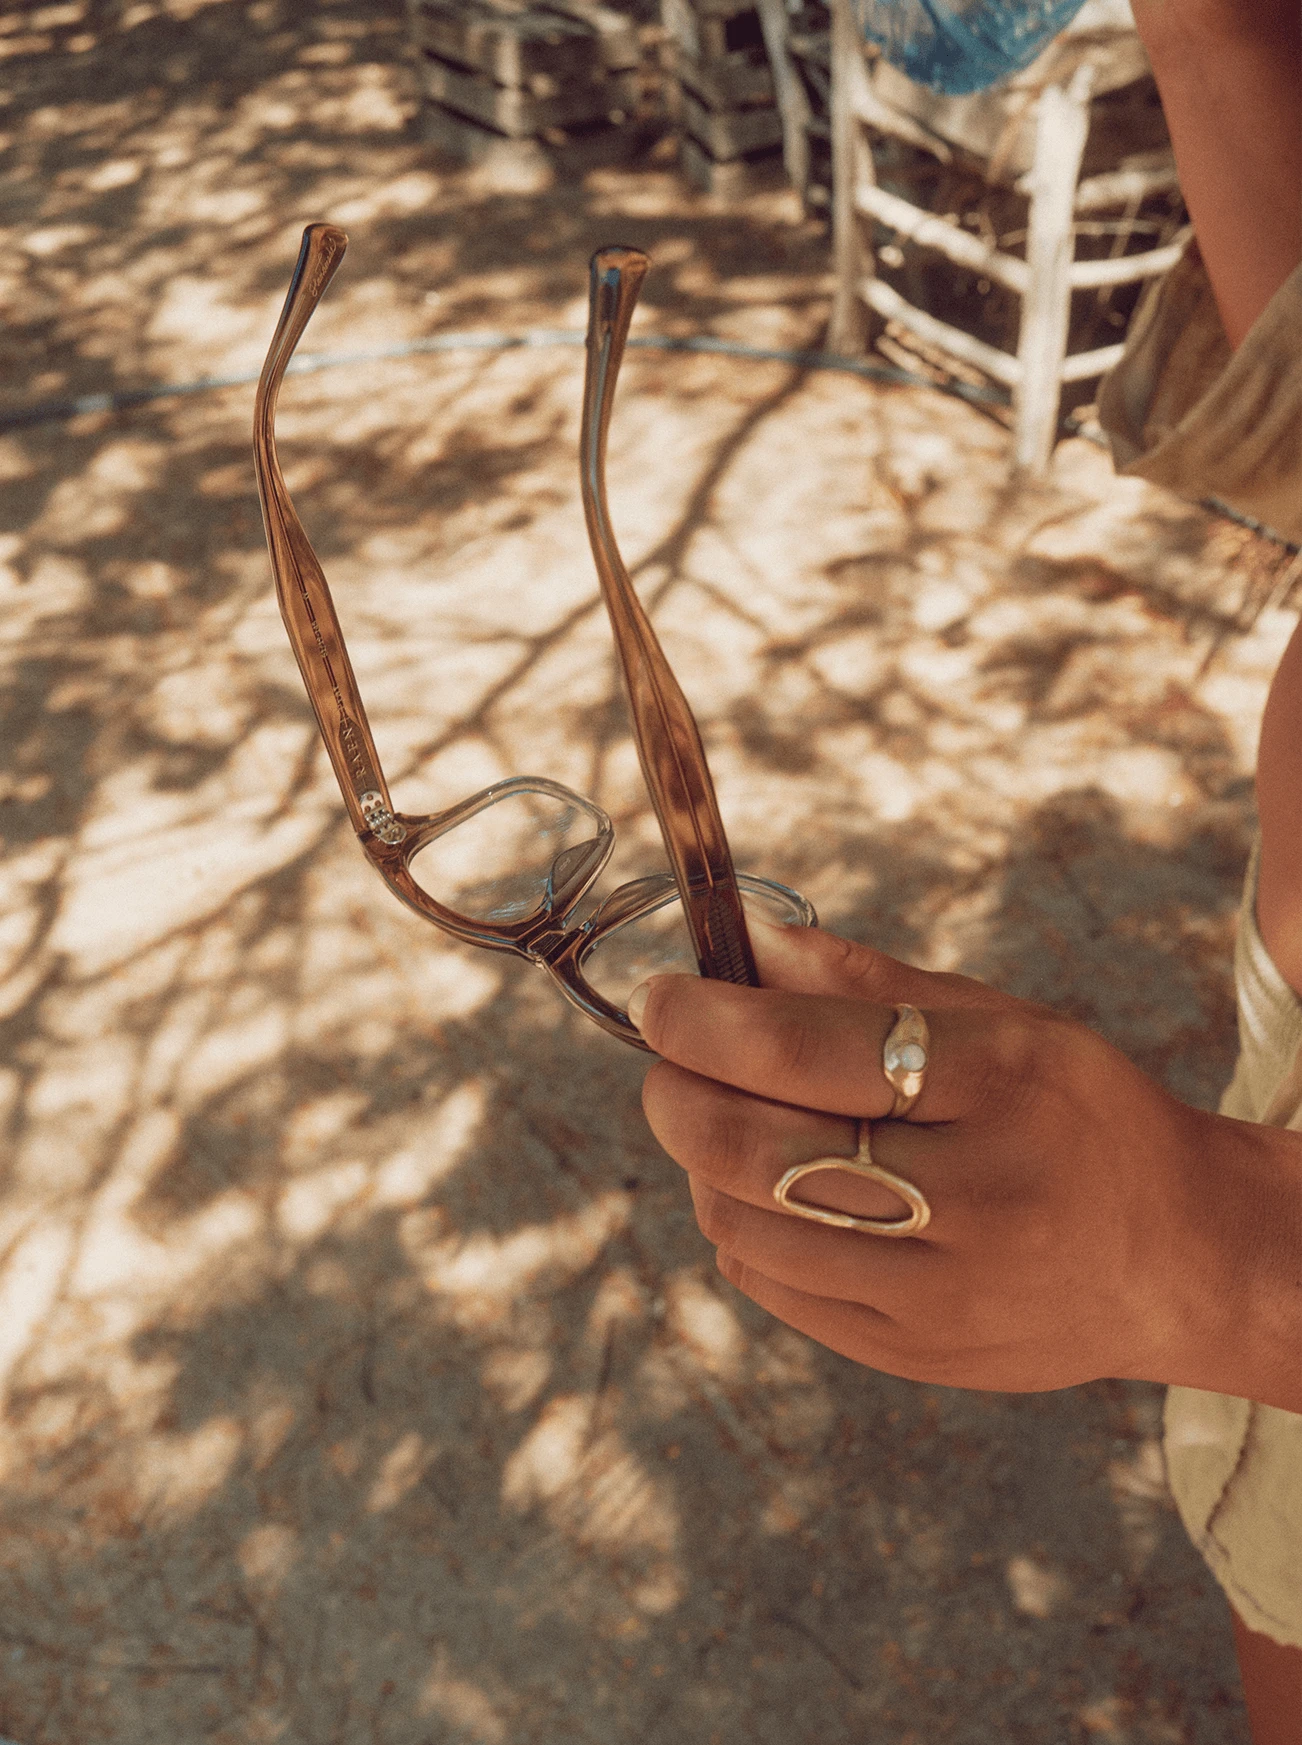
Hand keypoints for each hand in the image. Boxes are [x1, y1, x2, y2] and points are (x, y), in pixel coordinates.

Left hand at [633, 922, 1264, 1396]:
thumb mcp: (1002, 1021)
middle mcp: (969, 1198)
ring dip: (701, 1163)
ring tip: (725, 1122)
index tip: (660, 1000)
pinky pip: (769, 1288)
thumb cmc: (1078, 1116)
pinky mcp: (912, 1353)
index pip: (803, 1053)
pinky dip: (740, 1227)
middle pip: (751, 1151)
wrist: (1181, 1258)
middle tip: (668, 1064)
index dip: (705, 1022)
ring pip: (742, 1225)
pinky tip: (773, 1192)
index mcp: (998, 1087)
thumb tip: (743, 937)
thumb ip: (863, 981)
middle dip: (676, 1096)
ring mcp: (938, 1293)